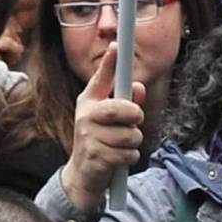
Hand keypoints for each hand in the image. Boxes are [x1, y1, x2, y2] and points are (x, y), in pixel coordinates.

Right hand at [60, 45, 147, 210]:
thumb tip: (139, 87)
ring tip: (123, 145)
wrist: (82, 176)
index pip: (100, 78)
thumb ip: (127, 103)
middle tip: (136, 120)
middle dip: (135, 116)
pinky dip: (129, 157)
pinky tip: (118, 159)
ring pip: (129, 134)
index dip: (109, 62)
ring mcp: (88, 136)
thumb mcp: (109, 120)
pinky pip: (127, 153)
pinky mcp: (95, 156)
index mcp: (89, 102)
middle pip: (121, 108)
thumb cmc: (99, 141)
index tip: (116, 45)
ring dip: (133, 142)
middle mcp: (85, 115)